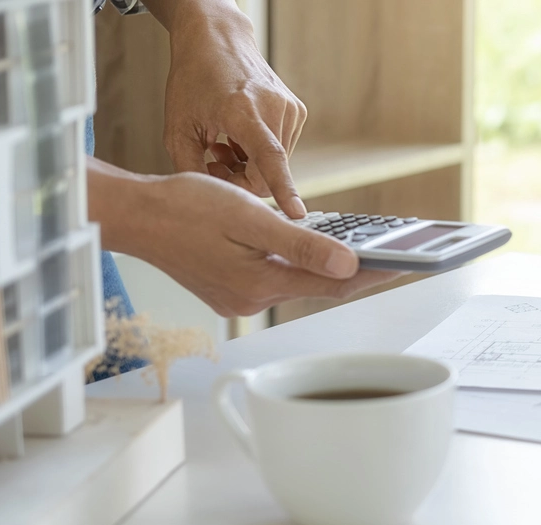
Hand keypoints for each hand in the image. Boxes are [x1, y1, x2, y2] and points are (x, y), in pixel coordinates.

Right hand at [91, 160, 397, 316]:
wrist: (131, 215)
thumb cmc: (184, 208)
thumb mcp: (250, 218)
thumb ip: (302, 244)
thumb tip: (349, 264)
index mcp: (262, 284)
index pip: (335, 284)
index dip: (375, 275)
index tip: (409, 266)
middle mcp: (251, 300)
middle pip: (318, 287)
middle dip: (354, 271)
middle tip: (395, 256)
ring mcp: (238, 298)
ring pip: (295, 282)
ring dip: (322, 266)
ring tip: (360, 250)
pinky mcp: (227, 290)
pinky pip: (273, 278)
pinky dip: (293, 264)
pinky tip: (305, 248)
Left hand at [158, 3, 307, 217]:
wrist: (216, 40)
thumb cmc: (194, 79)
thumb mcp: (178, 127)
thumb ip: (191, 168)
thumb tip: (213, 202)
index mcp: (243, 111)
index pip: (270, 160)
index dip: (285, 190)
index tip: (298, 214)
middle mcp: (274, 108)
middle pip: (268, 173)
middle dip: (241, 179)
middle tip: (213, 162)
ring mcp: (290, 109)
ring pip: (275, 165)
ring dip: (248, 165)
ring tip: (222, 144)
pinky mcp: (297, 111)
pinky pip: (281, 149)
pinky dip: (259, 152)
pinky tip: (238, 136)